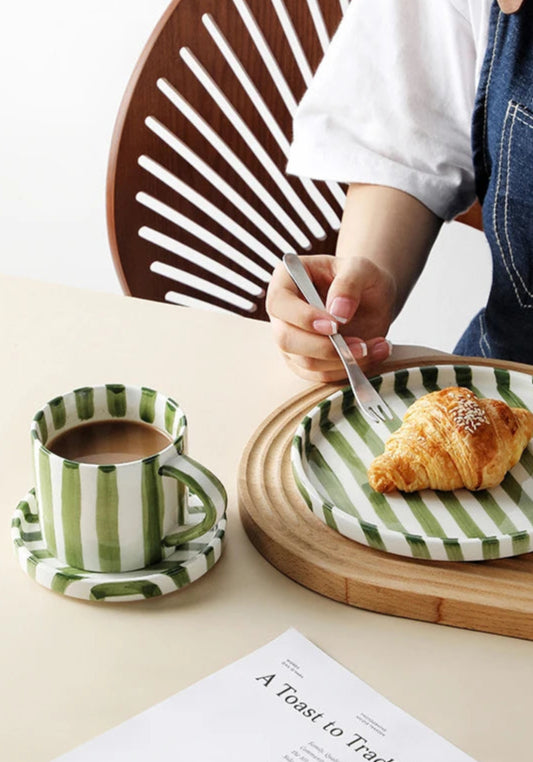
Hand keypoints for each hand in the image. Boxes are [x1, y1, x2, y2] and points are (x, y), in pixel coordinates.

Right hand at [266, 254, 394, 381]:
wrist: (372, 298)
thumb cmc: (360, 278)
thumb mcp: (361, 268)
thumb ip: (349, 283)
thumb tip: (337, 312)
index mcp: (286, 281)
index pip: (279, 303)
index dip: (303, 318)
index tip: (335, 325)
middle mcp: (282, 313)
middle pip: (286, 339)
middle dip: (325, 347)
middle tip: (361, 344)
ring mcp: (291, 339)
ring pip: (305, 362)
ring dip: (343, 360)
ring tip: (375, 346)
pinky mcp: (305, 361)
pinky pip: (320, 375)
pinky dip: (348, 369)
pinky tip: (372, 354)